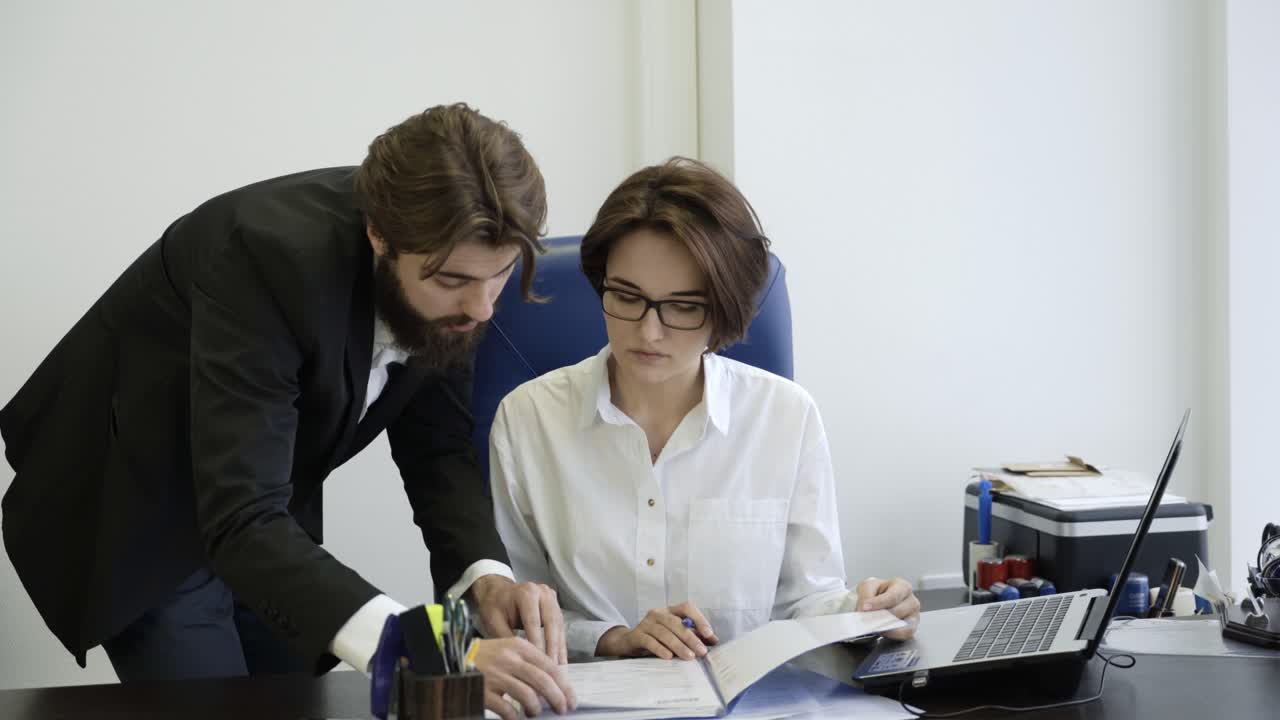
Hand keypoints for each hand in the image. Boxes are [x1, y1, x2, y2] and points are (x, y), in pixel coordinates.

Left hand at [470, 575, 566, 664]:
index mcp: (526, 593)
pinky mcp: (555, 605)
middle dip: (552, 648)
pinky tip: (560, 660)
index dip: (537, 643)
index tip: (538, 662)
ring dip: (559, 648)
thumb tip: (520, 659)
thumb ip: (506, 638)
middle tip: (552, 669)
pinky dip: (560, 644)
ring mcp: (551, 597)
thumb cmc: (494, 606)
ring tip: (558, 668)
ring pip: (559, 625)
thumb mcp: (494, 622)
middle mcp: (542, 592)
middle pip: (551, 623)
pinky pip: (560, 626)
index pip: (533, 621)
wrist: (497, 592)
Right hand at [471, 637, 576, 719]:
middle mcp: (509, 659)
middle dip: (558, 697)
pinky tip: (517, 719)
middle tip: (563, 709)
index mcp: (519, 646)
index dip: (564, 684)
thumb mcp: (508, 650)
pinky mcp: (484, 691)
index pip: (549, 665)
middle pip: (543, 680)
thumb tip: (553, 685)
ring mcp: (496, 675)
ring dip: (537, 708)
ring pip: (528, 695)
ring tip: (536, 713)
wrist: (454, 658)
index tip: (571, 698)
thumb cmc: (485, 657)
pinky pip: (507, 709)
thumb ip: (529, 663)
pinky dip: (516, 717)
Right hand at [595, 601, 718, 659]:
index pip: (686, 607)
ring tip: (689, 656)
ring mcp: (646, 623)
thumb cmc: (656, 637)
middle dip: (691, 637)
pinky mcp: (637, 635)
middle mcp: (658, 614)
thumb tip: (714, 641)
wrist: (629, 641)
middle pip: (676, 622)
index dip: (699, 619)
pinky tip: (668, 657)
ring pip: (664, 633)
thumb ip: (694, 635)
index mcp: (670, 611)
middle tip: (702, 651)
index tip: (709, 634)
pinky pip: (650, 641)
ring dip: (678, 645)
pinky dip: (660, 649)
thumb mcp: (675, 634)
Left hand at [854, 576, 920, 639]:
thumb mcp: (868, 587)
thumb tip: (864, 608)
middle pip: (897, 611)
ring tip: (873, 625)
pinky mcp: (912, 628)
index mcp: (902, 586)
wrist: (878, 602)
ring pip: (901, 623)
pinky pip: (905, 633)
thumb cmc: (877, 592)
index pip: (893, 596)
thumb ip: (866, 595)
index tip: (864, 608)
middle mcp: (912, 600)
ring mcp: (914, 615)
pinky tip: (882, 631)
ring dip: (885, 625)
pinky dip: (892, 634)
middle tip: (866, 619)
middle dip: (880, 616)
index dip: (878, 603)